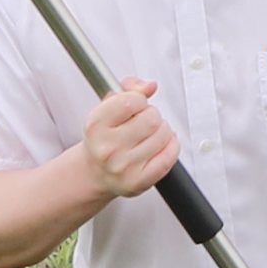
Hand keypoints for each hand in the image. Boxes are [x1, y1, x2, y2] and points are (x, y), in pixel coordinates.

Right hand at [76, 79, 180, 200]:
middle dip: (152, 115)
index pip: (132, 100)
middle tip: (143, 121)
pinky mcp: (139, 181)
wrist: (95, 172)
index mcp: (96, 125)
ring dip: (162, 130)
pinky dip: (171, 146)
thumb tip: (150, 86)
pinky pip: (170, 156)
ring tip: (149, 135)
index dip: (139, 100)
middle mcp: (107, 147)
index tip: (135, 105)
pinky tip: (160, 145)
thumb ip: (129, 88)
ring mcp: (124, 166)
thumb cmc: (104, 137)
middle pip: (152, 118)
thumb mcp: (107, 107)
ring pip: (164, 134)